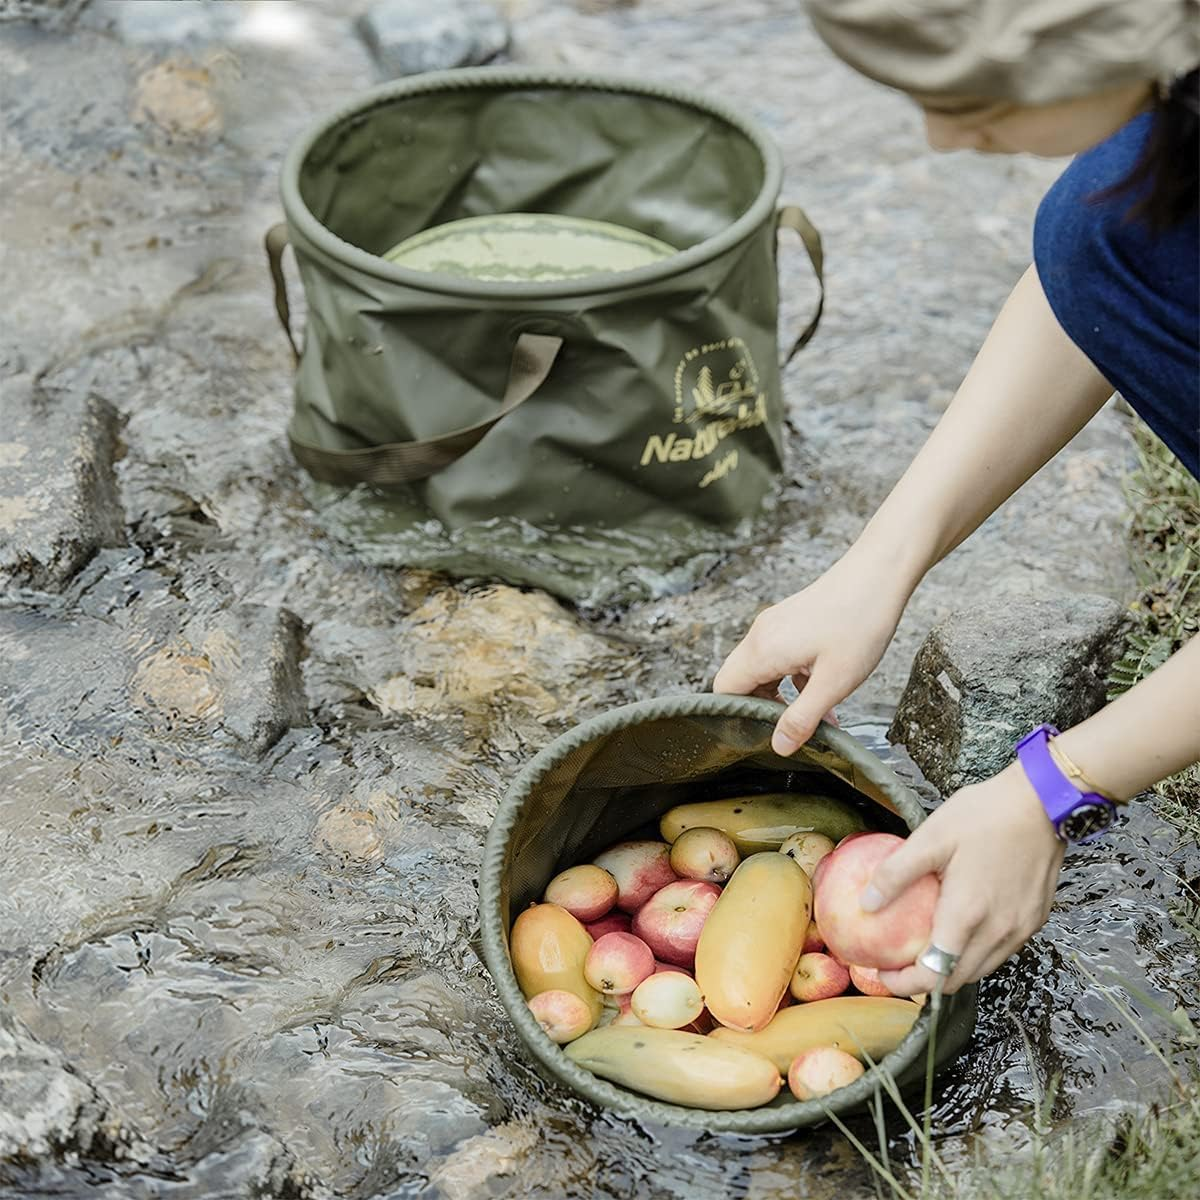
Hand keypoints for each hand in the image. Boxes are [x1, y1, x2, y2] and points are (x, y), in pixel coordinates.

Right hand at [712, 553, 907, 754]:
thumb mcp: (833, 683)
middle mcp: (760, 635)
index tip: (763, 736)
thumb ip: (802, 719)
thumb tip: (779, 746)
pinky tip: (823, 691)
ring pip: (762, 671)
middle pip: (739, 682)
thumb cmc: (859, 623)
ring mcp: (774, 626)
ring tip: (815, 716)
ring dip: (782, 696)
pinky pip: (778, 657)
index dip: (736, 717)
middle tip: (792, 729)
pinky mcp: (790, 622)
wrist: (879, 575)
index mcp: (762, 650)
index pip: (724, 691)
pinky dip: (794, 678)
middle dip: (762, 709)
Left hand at [867, 763, 1066, 995]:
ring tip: (925, 949)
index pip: (934, 975)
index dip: (905, 983)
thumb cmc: (986, 815)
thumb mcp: (931, 837)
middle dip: (924, 981)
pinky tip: (959, 930)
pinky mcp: (1034, 920)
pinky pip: (1000, 951)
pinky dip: (975, 952)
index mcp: (968, 915)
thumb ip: (896, 874)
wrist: (1043, 802)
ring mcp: (1021, 929)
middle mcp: (998, 931)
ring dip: (951, 968)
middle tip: (898, 962)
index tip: (883, 972)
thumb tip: (867, 903)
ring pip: (981, 968)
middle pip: (957, 979)